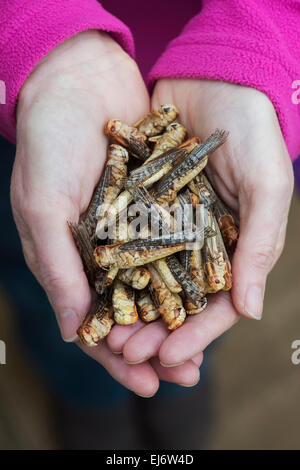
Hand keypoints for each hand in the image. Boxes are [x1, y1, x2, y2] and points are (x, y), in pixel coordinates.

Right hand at [11, 31, 200, 395]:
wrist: (79, 82)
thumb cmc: (49, 143)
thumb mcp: (43, 205)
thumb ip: (57, 266)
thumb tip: (70, 328)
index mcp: (67, 258)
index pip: (90, 321)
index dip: (114, 355)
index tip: (144, 383)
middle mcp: (99, 250)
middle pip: (130, 311)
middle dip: (155, 345)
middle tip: (184, 376)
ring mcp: (129, 230)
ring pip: (157, 286)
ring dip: (177, 318)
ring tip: (202, 352)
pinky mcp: (154, 207)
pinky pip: (174, 247)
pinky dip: (189, 273)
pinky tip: (210, 295)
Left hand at [111, 78, 293, 367]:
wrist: (214, 77)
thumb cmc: (253, 129)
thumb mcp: (267, 185)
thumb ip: (261, 245)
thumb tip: (249, 312)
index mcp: (237, 246)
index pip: (217, 304)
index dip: (195, 335)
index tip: (168, 358)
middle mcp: (202, 243)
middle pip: (178, 300)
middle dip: (155, 332)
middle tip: (128, 353)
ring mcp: (171, 226)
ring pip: (149, 280)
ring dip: (130, 310)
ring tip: (108, 333)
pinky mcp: (144, 205)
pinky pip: (128, 242)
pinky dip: (114, 268)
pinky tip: (97, 289)